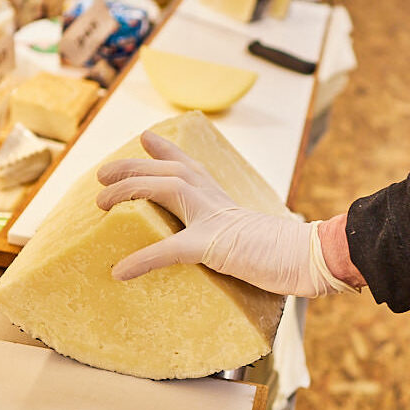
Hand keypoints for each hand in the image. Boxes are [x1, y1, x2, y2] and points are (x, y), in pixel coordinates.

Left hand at [95, 131, 359, 296]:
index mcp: (224, 199)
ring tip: (99, 204)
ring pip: (164, 189)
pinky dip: (143, 258)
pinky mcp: (214, 244)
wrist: (311, 258)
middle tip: (101, 174)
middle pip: (168, 170)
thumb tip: (230, 244)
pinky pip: (170, 249)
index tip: (145, 139)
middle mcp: (216, 200)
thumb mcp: (252, 238)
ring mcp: (214, 219)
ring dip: (129, 190)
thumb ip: (234, 235)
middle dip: (131, 167)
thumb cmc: (287, 254)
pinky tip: (121, 270)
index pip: (190, 165)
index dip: (165, 151)